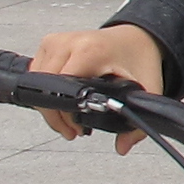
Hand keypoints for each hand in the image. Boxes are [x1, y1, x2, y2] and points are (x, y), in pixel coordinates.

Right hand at [24, 23, 163, 148]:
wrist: (134, 38)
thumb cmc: (137, 58)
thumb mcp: (147, 90)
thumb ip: (137, 125)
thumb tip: (122, 146)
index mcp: (91, 50)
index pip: (61, 87)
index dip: (66, 113)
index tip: (78, 126)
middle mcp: (69, 42)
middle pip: (45, 87)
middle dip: (57, 115)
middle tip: (74, 129)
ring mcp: (56, 41)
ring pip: (36, 82)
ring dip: (49, 105)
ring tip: (69, 119)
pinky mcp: (49, 43)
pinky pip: (36, 74)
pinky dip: (46, 91)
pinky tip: (63, 101)